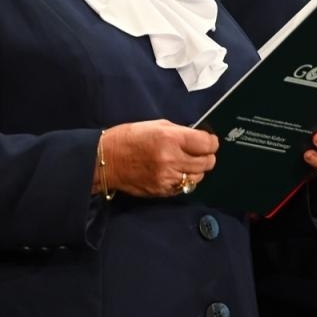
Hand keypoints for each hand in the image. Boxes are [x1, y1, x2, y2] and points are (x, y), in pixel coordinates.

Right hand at [95, 120, 218, 198]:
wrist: (106, 160)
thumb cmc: (128, 138)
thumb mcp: (155, 126)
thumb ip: (179, 132)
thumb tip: (198, 138)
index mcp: (170, 138)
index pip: (207, 144)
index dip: (211, 142)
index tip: (208, 141)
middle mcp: (172, 159)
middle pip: (208, 162)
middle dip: (206, 156)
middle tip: (199, 152)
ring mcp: (168, 177)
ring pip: (198, 176)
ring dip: (196, 169)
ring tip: (185, 162)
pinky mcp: (163, 190)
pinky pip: (184, 187)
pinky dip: (183, 180)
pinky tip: (173, 172)